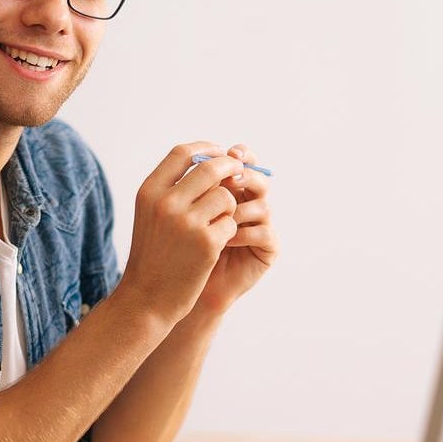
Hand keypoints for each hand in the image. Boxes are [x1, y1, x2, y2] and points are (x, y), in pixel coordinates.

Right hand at [119, 142, 243, 327]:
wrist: (146, 299)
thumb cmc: (151, 258)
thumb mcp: (150, 217)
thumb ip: (172, 190)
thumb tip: (211, 162)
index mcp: (149, 192)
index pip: (182, 153)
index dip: (205, 149)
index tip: (219, 153)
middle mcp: (166, 203)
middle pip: (211, 168)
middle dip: (230, 169)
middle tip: (239, 176)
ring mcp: (187, 222)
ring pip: (226, 196)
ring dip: (229, 208)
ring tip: (216, 226)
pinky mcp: (207, 243)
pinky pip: (231, 223)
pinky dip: (228, 232)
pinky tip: (215, 246)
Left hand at [192, 144, 277, 317]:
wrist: (179, 290)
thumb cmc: (176, 250)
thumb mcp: (179, 213)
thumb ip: (189, 186)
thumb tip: (195, 156)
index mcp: (229, 191)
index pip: (243, 163)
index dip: (240, 154)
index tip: (229, 151)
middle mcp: (247, 205)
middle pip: (258, 179)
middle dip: (245, 175)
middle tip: (232, 179)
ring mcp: (259, 227)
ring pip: (262, 205)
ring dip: (239, 209)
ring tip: (216, 219)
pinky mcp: (266, 250)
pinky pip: (263, 233)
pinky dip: (244, 233)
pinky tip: (225, 240)